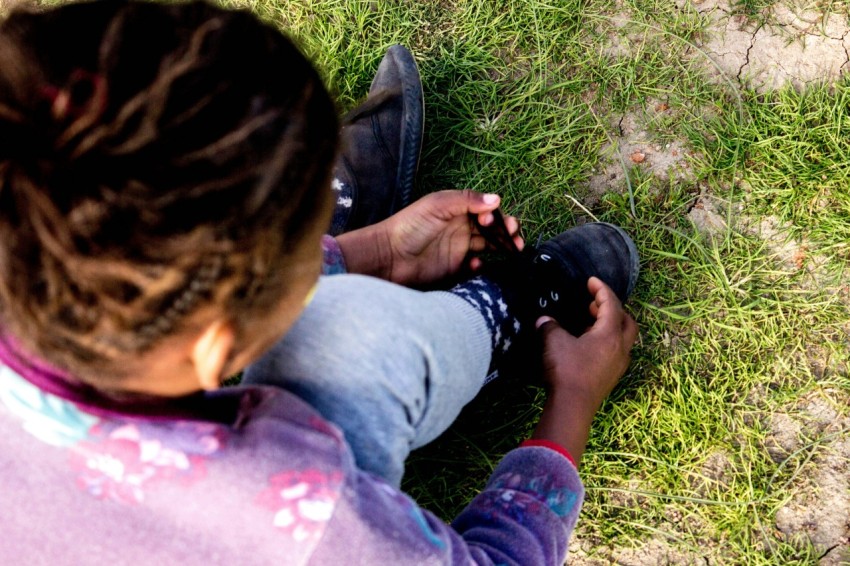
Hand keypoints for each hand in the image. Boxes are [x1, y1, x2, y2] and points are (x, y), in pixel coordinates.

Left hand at [336, 190, 522, 285]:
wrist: (389, 256)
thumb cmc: (410, 225)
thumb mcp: (438, 205)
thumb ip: (467, 200)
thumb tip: (497, 199)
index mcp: (457, 210)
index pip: (486, 210)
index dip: (498, 216)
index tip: (500, 222)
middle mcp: (460, 228)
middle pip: (492, 229)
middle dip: (507, 232)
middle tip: (515, 238)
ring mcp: (458, 248)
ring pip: (488, 247)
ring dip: (502, 248)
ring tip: (513, 251)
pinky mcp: (454, 268)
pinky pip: (475, 267)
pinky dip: (481, 267)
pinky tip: (476, 265)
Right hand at [537, 277, 637, 407]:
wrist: (573, 406)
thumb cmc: (566, 369)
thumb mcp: (554, 342)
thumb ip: (550, 326)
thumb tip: (544, 320)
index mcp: (610, 334)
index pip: (611, 304)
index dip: (601, 289)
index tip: (590, 281)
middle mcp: (621, 347)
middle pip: (626, 321)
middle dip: (612, 308)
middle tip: (593, 304)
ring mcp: (619, 364)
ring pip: (624, 338)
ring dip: (611, 326)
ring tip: (590, 322)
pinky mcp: (612, 376)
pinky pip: (616, 351)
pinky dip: (607, 341)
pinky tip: (589, 344)